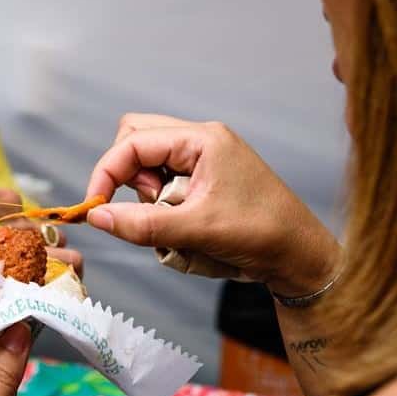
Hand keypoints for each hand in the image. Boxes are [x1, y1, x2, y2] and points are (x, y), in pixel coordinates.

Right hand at [86, 114, 341, 296]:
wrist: (300, 256)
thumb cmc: (262, 235)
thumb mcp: (196, 230)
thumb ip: (142, 224)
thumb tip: (96, 217)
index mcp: (203, 139)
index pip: (133, 142)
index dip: (107, 172)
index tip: (96, 206)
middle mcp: (201, 141)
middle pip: (136, 140)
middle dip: (128, 177)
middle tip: (148, 208)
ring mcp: (204, 158)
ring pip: (148, 162)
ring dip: (146, 194)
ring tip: (172, 221)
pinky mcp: (205, 178)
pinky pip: (164, 182)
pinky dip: (161, 205)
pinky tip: (183, 227)